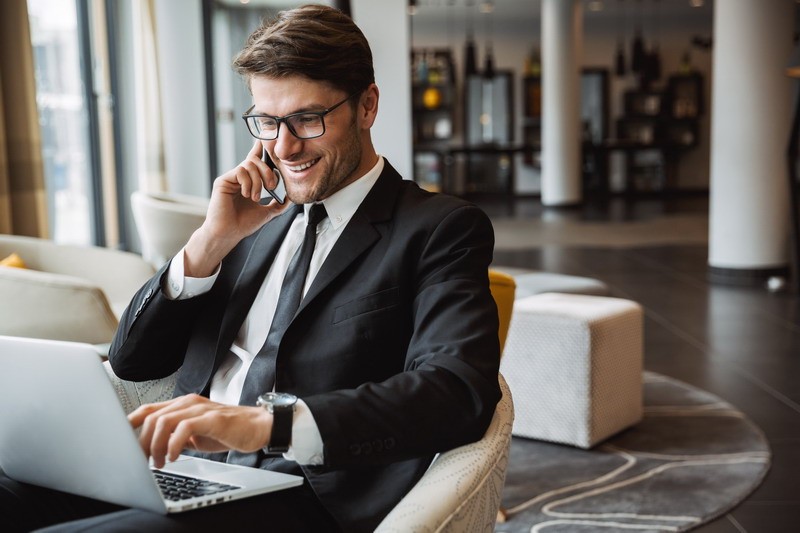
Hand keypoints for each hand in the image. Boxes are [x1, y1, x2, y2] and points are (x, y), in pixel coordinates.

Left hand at [128, 394, 271, 468]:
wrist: (258, 426)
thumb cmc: (227, 431)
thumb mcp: (195, 434)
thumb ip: (174, 435)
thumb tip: (151, 449)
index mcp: (182, 405)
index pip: (148, 409)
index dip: (129, 424)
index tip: (122, 444)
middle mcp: (188, 402)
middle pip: (151, 417)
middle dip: (141, 443)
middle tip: (143, 462)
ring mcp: (200, 408)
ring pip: (163, 421)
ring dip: (155, 446)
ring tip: (159, 462)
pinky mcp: (212, 418)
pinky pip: (184, 428)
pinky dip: (173, 444)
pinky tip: (174, 457)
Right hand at [184, 140, 291, 276]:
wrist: (229, 234)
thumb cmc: (244, 224)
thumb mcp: (267, 212)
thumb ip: (278, 204)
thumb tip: (290, 197)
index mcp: (248, 182)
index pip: (254, 161)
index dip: (259, 149)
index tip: (266, 141)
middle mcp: (238, 178)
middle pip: (255, 160)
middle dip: (267, 171)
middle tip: (271, 187)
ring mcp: (230, 178)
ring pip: (249, 165)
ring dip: (258, 181)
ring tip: (255, 197)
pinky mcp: (223, 181)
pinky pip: (240, 171)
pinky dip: (248, 183)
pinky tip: (246, 195)